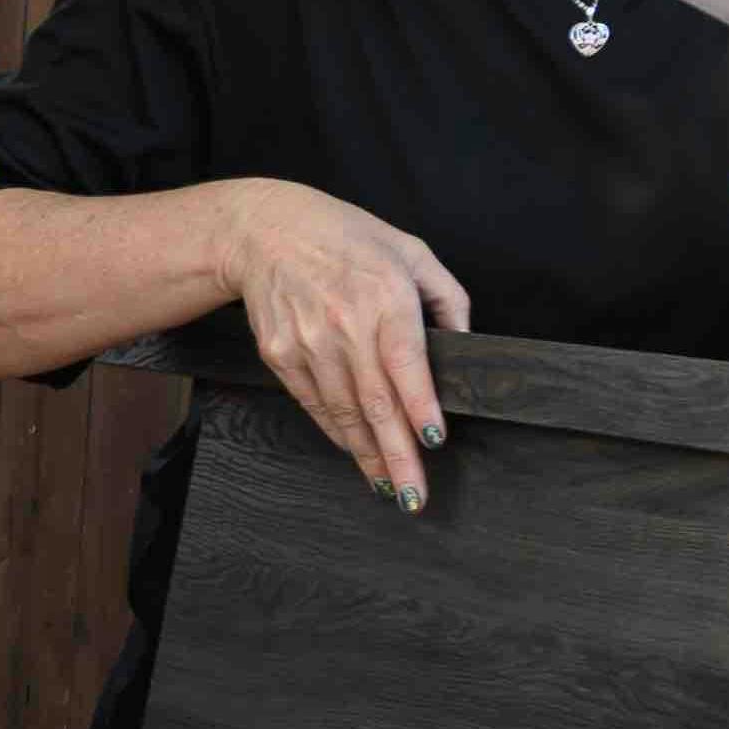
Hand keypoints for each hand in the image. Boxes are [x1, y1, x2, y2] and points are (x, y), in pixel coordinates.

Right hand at [215, 182, 471, 508]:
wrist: (265, 232)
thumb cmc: (344, 237)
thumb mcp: (410, 250)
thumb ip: (447, 297)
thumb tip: (463, 346)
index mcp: (385, 297)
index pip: (407, 364)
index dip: (420, 407)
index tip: (434, 440)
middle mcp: (345, 325)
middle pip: (376, 403)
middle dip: (398, 456)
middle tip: (415, 496)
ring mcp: (309, 344)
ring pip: (344, 413)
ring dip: (369, 455)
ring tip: (390, 486)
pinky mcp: (281, 356)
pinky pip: (316, 406)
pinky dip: (339, 433)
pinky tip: (357, 453)